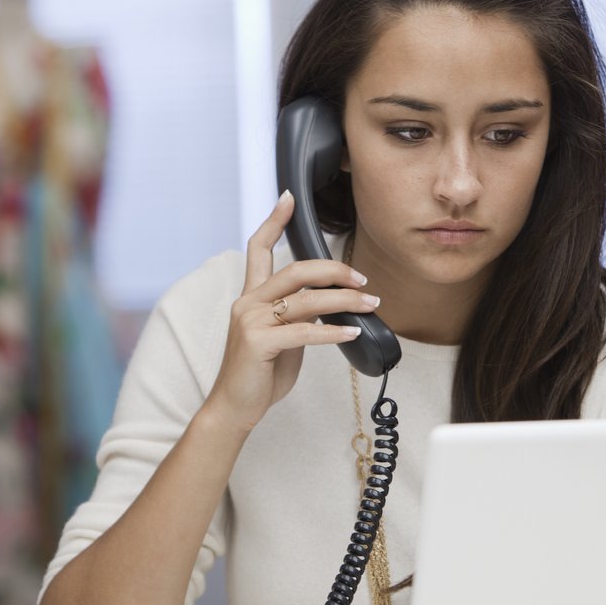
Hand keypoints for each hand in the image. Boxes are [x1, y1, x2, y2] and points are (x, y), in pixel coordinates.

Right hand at [201, 191, 378, 432]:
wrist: (234, 407)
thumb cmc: (260, 373)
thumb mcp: (282, 336)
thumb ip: (298, 315)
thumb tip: (333, 305)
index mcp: (251, 296)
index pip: (258, 248)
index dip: (273, 221)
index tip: (288, 198)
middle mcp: (247, 302)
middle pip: (295, 269)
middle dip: (334, 270)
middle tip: (362, 277)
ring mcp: (250, 322)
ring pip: (305, 300)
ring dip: (345, 300)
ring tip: (371, 303)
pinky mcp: (258, 343)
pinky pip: (304, 331)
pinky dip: (333, 331)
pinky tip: (353, 331)